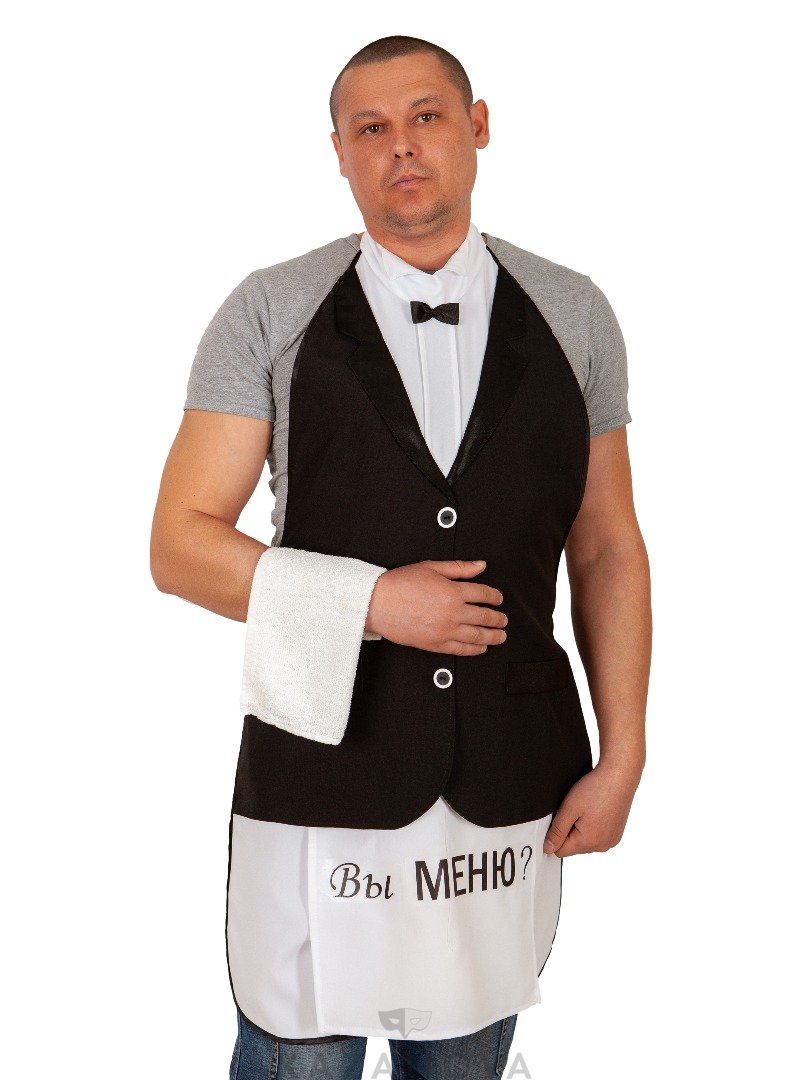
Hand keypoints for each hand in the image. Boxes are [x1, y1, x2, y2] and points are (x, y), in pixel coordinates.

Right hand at [366, 559, 507, 654]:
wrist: (377, 603)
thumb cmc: (399, 584)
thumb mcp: (431, 567)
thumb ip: (459, 568)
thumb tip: (480, 565)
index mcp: (452, 591)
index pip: (484, 593)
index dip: (495, 596)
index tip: (498, 598)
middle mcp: (453, 613)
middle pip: (485, 616)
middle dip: (498, 618)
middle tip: (504, 620)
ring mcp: (445, 630)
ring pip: (478, 636)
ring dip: (493, 636)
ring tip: (500, 636)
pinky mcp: (435, 644)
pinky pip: (462, 649)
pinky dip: (475, 649)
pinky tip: (481, 647)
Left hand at [542, 759, 643, 856]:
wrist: (619, 776)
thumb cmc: (597, 788)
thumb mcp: (569, 808)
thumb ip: (557, 831)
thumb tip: (548, 849)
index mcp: (589, 842)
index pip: (561, 851)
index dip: (555, 834)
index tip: (560, 817)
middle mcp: (602, 846)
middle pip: (574, 847)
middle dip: (569, 830)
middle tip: (575, 810)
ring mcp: (611, 840)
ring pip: (585, 842)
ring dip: (581, 829)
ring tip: (587, 809)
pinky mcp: (616, 834)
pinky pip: (597, 837)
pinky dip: (593, 826)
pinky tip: (596, 811)